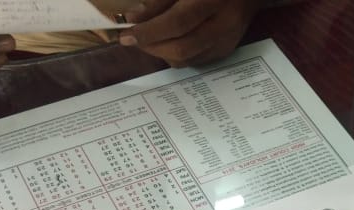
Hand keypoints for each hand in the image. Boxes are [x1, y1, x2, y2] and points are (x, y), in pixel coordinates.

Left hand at [118, 0, 264, 66]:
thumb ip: (160, 0)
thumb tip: (135, 17)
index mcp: (214, 1)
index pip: (178, 23)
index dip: (150, 31)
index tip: (127, 34)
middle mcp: (225, 25)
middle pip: (181, 48)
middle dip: (151, 46)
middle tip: (133, 37)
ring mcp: (227, 42)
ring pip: (185, 59)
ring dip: (160, 52)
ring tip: (147, 38)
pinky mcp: (225, 51)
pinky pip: (193, 61)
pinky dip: (174, 54)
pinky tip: (167, 41)